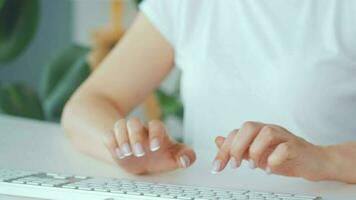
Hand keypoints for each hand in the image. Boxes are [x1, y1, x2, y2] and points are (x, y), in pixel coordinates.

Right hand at [102, 118, 195, 174]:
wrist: (144, 158)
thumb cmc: (161, 155)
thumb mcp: (176, 156)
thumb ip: (187, 156)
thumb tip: (185, 160)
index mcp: (157, 130)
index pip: (156, 125)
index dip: (155, 134)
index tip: (155, 147)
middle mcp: (141, 129)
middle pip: (134, 122)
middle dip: (135, 136)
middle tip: (139, 153)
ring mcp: (126, 133)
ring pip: (120, 125)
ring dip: (121, 139)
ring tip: (126, 153)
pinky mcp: (115, 140)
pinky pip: (108, 135)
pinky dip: (111, 143)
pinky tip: (117, 153)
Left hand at [212, 121, 329, 180]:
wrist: (315, 162)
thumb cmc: (285, 157)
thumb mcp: (256, 154)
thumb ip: (238, 148)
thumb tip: (218, 140)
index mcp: (258, 132)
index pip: (236, 133)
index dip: (224, 149)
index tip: (217, 166)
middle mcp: (270, 130)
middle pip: (249, 127)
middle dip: (237, 147)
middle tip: (234, 165)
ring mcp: (284, 136)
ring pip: (266, 133)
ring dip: (255, 151)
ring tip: (252, 166)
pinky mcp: (297, 146)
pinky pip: (285, 147)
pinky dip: (274, 159)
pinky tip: (269, 169)